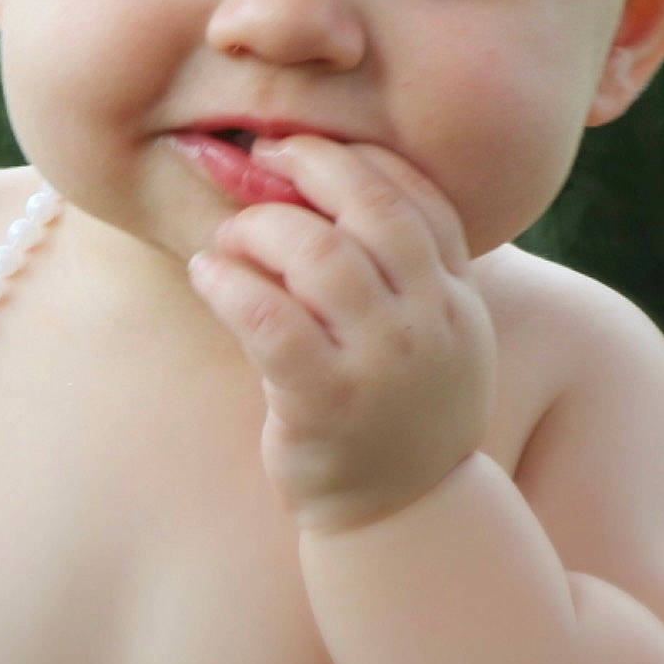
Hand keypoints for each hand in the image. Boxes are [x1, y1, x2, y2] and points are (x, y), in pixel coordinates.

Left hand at [187, 137, 495, 534]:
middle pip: (370, 208)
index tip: (303, 148)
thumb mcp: (429, 332)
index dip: (358, 157)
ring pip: (316, 254)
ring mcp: (382, 364)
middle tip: (259, 162)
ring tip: (228, 239)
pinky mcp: (325, 402)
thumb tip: (328, 174)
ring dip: (257, 228)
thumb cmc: (395, 404)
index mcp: (457, 296)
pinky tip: (207, 276)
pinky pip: (268, 317)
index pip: (420, 195)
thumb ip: (399, 266)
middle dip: (306, 167)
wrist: (402, 515)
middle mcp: (431, 323)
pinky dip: (227, 282)